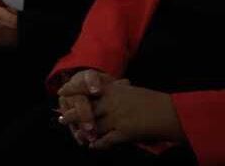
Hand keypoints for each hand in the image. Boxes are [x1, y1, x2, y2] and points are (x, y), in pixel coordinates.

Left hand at [58, 70, 185, 149]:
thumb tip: (111, 89)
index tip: (61, 91)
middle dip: (72, 114)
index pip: (86, 87)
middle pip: (85, 108)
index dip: (73, 90)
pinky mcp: (124, 132)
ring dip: (83, 131)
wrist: (172, 113)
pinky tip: (93, 146)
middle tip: (60, 118)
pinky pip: (107, 139)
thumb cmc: (155, 101)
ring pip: (93, 125)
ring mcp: (117, 117)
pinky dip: (99, 144)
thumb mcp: (133, 91)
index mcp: (114, 90)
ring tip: (76, 135)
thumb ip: (119, 91)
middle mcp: (111, 102)